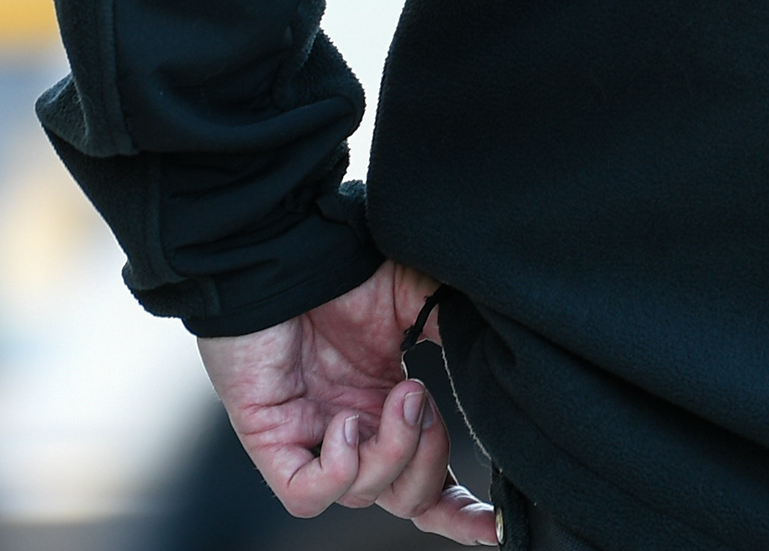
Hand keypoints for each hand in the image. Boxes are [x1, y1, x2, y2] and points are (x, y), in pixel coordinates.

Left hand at [197, 259, 507, 543]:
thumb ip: (457, 337)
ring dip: (392, 453)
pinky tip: (344, 422)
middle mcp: (351, 430)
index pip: (425, 482)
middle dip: (428, 469)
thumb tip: (500, 372)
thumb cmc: (345, 267)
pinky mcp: (268, 439)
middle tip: (425, 406)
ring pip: (363, 497)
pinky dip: (338, 470)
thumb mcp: (419, 300)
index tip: (494, 525)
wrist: (286, 246)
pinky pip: (307, 495)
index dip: (458, 512)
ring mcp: (309, 438)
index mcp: (387, 408)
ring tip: (399, 394)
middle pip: (403, 500)